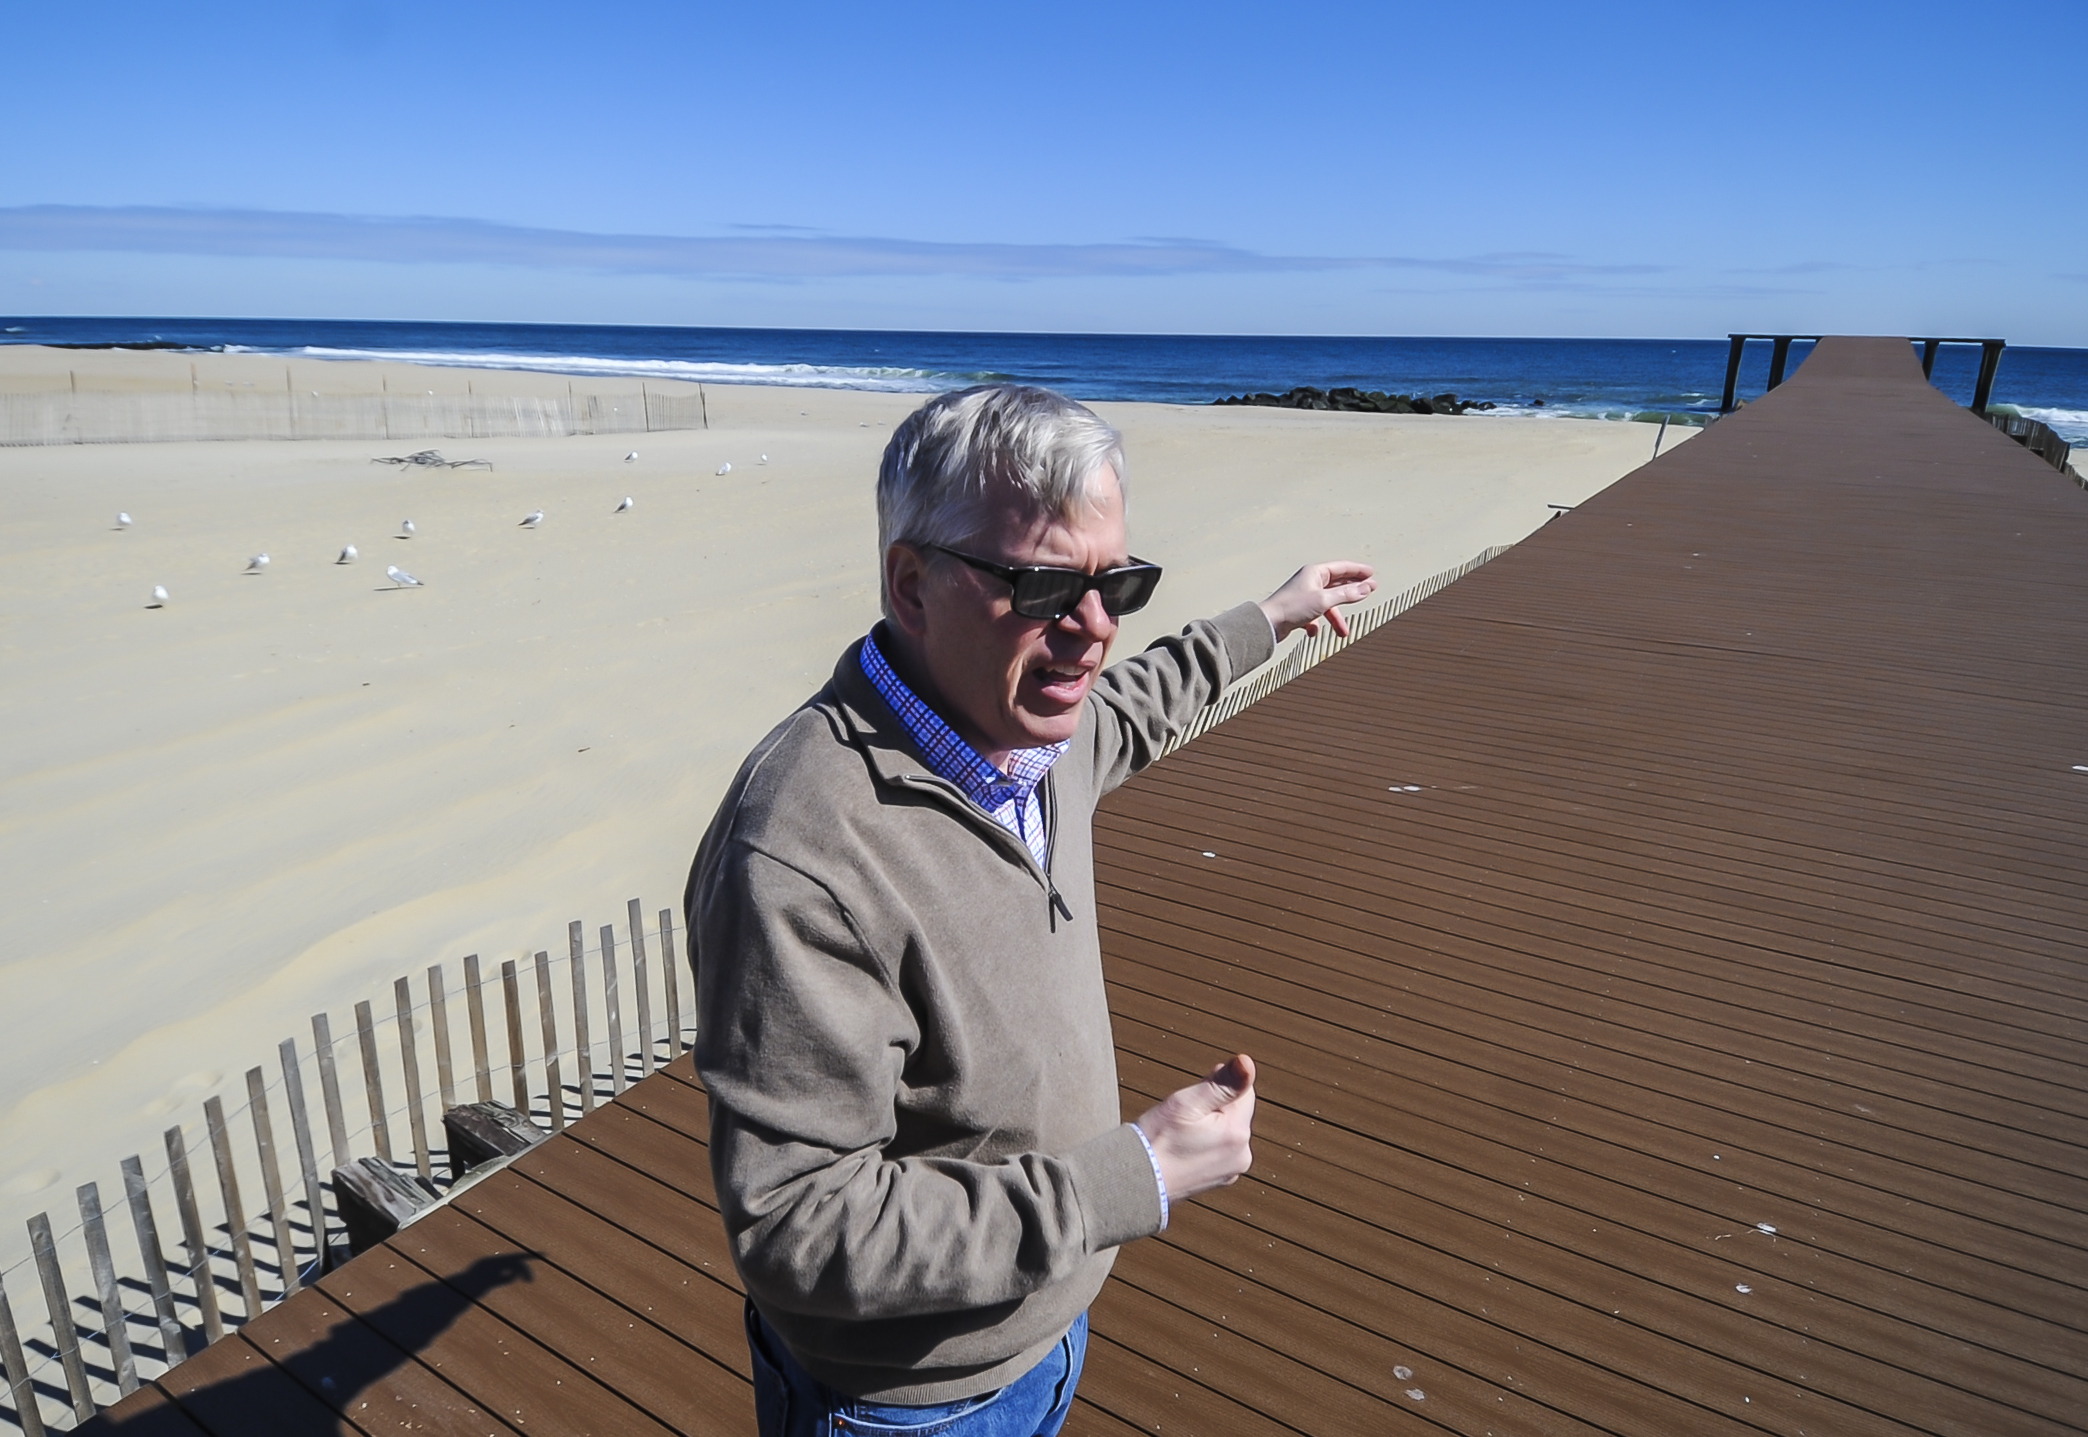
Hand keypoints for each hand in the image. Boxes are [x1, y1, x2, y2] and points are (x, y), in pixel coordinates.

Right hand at [1135, 1054, 1255, 1204]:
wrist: (1137, 1182)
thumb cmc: (1158, 1139)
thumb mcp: (1187, 1104)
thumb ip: (1222, 1083)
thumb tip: (1247, 1061)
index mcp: (1237, 1133)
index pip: (1244, 1092)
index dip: (1218, 1085)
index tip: (1193, 1096)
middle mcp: (1242, 1155)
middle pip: (1235, 1112)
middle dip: (1213, 1107)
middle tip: (1182, 1117)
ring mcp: (1231, 1170)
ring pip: (1226, 1131)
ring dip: (1209, 1125)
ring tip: (1179, 1134)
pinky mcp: (1219, 1179)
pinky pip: (1218, 1149)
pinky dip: (1204, 1143)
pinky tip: (1182, 1148)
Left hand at [1258, 561, 1377, 640]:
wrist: (1267, 624)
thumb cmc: (1291, 608)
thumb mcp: (1324, 600)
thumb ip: (1347, 595)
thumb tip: (1367, 588)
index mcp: (1315, 573)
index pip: (1342, 568)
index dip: (1358, 571)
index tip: (1371, 574)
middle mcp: (1309, 582)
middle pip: (1337, 585)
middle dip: (1352, 593)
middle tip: (1368, 593)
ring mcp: (1304, 596)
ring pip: (1328, 605)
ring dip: (1336, 619)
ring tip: (1343, 633)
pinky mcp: (1298, 611)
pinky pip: (1315, 616)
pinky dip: (1318, 625)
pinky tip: (1313, 632)